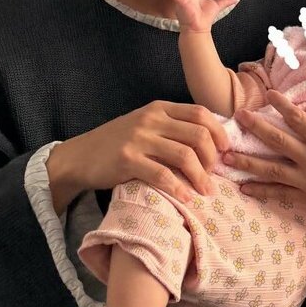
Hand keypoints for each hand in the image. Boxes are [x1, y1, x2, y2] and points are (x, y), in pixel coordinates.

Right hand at [47, 101, 230, 212]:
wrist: (80, 156)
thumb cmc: (118, 143)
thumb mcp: (145, 125)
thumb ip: (172, 126)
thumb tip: (210, 141)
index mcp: (159, 108)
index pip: (200, 113)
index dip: (219, 133)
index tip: (225, 151)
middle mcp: (151, 119)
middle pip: (198, 134)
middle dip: (213, 157)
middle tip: (214, 174)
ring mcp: (138, 139)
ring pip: (184, 155)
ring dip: (201, 177)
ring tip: (206, 191)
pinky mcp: (127, 160)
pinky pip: (162, 175)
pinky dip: (179, 188)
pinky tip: (186, 198)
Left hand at [221, 90, 305, 234]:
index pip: (297, 118)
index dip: (281, 105)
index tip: (268, 94)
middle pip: (276, 141)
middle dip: (254, 127)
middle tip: (236, 117)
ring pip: (271, 170)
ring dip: (246, 162)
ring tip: (225, 157)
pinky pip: (281, 194)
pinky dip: (262, 191)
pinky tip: (244, 187)